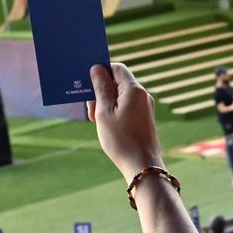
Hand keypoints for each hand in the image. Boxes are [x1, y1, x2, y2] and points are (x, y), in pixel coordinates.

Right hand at [87, 63, 164, 179]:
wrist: (142, 164)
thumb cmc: (121, 139)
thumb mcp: (104, 112)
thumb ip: (101, 88)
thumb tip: (97, 69)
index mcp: (134, 90)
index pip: (117, 68)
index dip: (101, 71)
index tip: (87, 83)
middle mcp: (143, 95)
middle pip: (118, 82)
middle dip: (100, 91)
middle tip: (90, 110)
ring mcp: (145, 107)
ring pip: (120, 96)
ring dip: (105, 103)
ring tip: (96, 120)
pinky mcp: (144, 118)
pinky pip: (126, 106)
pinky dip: (114, 111)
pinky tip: (105, 124)